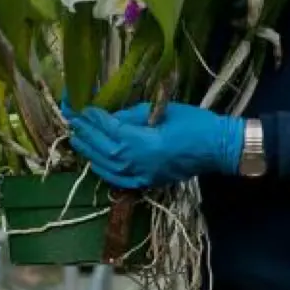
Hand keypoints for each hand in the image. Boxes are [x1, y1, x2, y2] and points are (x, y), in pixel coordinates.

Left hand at [64, 101, 244, 188]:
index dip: (92, 117)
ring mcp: (140, 175)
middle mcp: (135, 162)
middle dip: (85, 132)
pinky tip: (96, 161)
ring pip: (104, 165)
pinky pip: (116, 178)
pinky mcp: (146, 182)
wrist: (217, 148)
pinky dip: (102, 169)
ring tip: (77, 138)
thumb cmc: (194, 123)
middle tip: (73, 119)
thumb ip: (133, 116)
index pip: (107, 128)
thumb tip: (111, 117)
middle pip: (101, 147)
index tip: (81, 107)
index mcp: (140, 142)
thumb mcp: (161, 111)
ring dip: (89, 151)